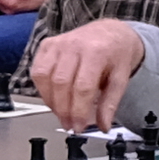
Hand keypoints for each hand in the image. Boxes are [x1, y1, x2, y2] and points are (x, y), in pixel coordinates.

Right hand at [30, 19, 150, 125]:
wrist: (110, 33)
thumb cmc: (116, 53)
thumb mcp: (121, 78)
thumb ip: (110, 103)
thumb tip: (103, 126)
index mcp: (96, 51)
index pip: (82, 87)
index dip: (78, 111)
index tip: (79, 126)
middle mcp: (74, 45)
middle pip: (61, 83)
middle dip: (63, 109)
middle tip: (69, 124)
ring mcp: (58, 43)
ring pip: (44, 76)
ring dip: (50, 101)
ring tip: (60, 113)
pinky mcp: (47, 45)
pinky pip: (37, 70)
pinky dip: (41, 88)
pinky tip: (52, 97)